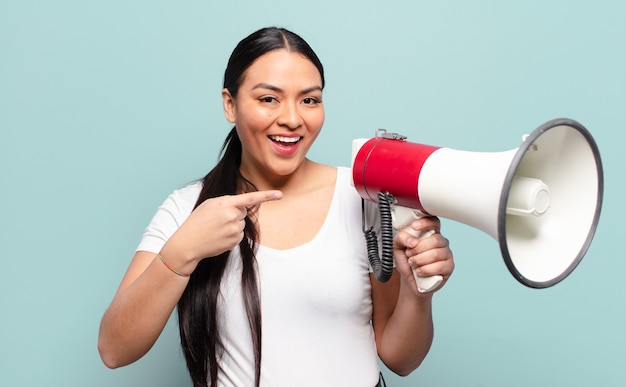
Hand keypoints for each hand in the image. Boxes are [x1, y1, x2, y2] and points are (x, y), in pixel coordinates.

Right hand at [166, 190, 282, 264]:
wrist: (188, 243)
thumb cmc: (197, 221)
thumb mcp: (210, 205)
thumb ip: (228, 202)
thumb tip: (243, 207)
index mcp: (225, 204)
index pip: (250, 199)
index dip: (267, 196)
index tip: (280, 194)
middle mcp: (232, 216)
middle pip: (243, 212)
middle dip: (234, 213)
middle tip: (217, 219)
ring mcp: (234, 230)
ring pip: (241, 224)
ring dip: (232, 225)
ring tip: (216, 229)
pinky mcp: (235, 241)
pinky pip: (239, 235)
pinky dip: (231, 235)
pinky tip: (219, 237)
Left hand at [393, 216, 453, 294]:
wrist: (409, 280)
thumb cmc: (406, 261)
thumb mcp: (397, 247)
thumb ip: (401, 238)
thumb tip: (413, 241)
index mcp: (430, 233)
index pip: (434, 222)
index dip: (426, 223)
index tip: (414, 227)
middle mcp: (440, 242)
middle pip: (436, 239)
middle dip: (418, 248)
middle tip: (409, 254)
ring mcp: (446, 254)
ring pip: (436, 253)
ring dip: (420, 260)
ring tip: (412, 263)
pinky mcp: (448, 267)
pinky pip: (439, 266)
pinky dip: (425, 270)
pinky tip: (419, 271)